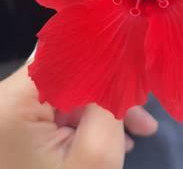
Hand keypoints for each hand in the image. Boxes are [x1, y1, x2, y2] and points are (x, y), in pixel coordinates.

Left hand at [0, 64, 157, 168]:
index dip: (102, 51)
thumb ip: (109, 102)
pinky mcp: (21, 128)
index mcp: (15, 101)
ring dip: (104, 109)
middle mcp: (7, 99)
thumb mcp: (95, 156)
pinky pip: (59, 112)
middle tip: (145, 113)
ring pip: (68, 95)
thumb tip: (121, 63)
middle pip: (69, 74)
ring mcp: (13, 114)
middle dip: (109, 90)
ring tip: (140, 131)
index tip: (136, 64)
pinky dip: (87, 121)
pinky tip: (113, 138)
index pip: (63, 51)